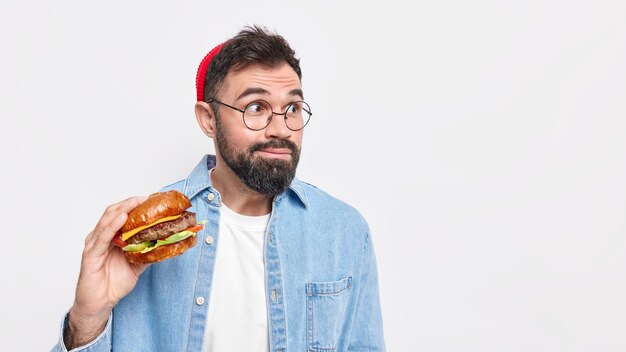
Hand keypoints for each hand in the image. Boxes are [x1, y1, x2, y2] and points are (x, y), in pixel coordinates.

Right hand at [64, 196, 147, 348]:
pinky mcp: (90, 255)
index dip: (134, 206)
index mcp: (111, 237)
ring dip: (122, 209)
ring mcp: (94, 244)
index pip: (121, 215)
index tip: (151, 200)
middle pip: (113, 213)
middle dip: (129, 203)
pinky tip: (121, 218)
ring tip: (135, 202)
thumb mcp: (136, 265)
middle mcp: (101, 237)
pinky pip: (101, 237)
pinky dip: (112, 226)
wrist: (100, 304)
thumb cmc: (113, 284)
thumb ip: (147, 253)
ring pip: (107, 221)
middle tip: (146, 198)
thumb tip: (166, 244)